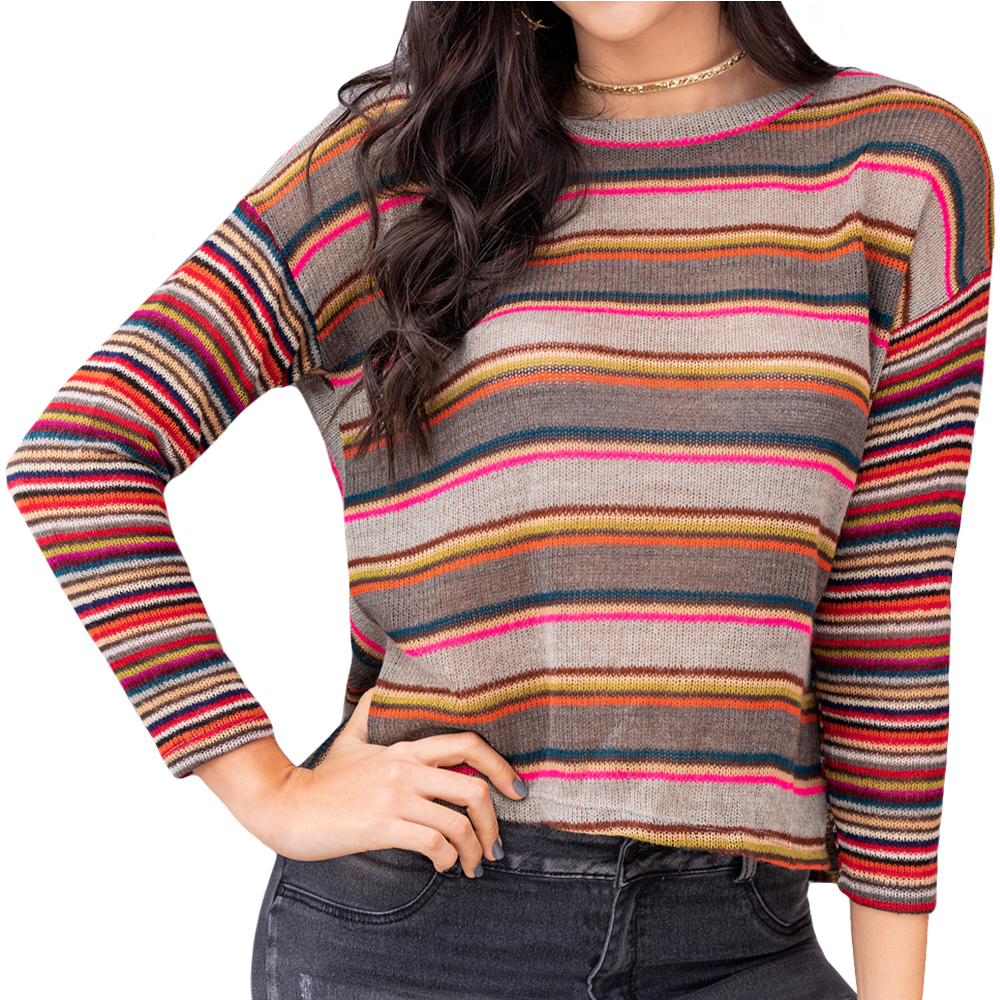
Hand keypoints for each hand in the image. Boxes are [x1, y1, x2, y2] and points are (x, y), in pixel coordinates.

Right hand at [193, 687, 527, 878]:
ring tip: (471, 864)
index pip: (468, 746)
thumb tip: (383, 684)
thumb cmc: (323, 779)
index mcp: (405, 747)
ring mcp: (394, 797)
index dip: (501, 768)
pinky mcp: (381, 826)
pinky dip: (447, 860)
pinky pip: (432, 844)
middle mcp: (405, 768)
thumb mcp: (350, 736)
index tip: (516, 791)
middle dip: (494, 822)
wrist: (287, 807)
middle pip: (474, 789)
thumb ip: (372, 711)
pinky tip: (443, 866)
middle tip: (495, 843)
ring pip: (457, 823)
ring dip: (473, 850)